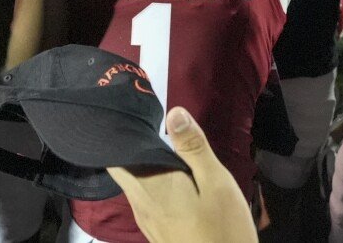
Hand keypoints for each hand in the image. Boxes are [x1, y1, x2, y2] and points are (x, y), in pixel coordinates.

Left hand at [108, 107, 255, 242]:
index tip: (127, 112)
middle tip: (143, 121)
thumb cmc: (224, 230)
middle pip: (123, 168)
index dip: (121, 133)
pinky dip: (148, 182)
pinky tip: (166, 175)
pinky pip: (143, 198)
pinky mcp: (156, 232)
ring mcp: (147, 221)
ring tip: (154, 140)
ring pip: (132, 184)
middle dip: (129, 146)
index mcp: (150, 186)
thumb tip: (174, 112)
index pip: (119, 155)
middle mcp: (140, 204)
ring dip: (139, 164)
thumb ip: (194, 149)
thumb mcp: (217, 184)